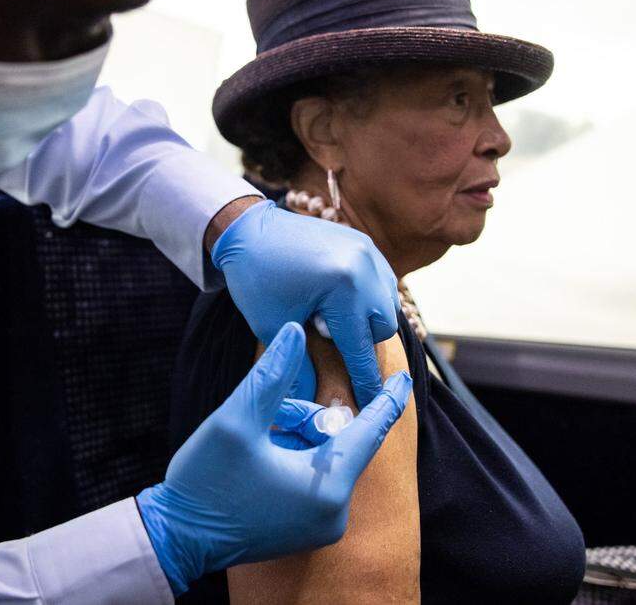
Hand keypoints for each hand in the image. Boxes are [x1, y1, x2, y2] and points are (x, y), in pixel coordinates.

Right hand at [136, 322, 412, 593]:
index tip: (404, 375)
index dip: (387, 399)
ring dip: (291, 436)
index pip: (370, 432)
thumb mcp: (236, 420)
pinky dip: (290, 456)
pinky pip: (311, 477)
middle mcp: (333, 513)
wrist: (178, 537)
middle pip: (337, 441)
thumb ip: (272, 374)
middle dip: (302, 418)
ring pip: (321, 456)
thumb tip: (296, 332)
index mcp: (327, 488)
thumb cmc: (205, 483)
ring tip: (254, 442)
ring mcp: (320, 525)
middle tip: (267, 418)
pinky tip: (258, 458)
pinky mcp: (304, 528)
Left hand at [212, 199, 400, 405]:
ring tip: (329, 314)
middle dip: (361, 341)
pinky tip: (339, 298)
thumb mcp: (273, 327)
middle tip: (325, 335)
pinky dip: (369, 296)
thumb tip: (311, 407)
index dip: (365, 381)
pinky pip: (382, 281)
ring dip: (367, 318)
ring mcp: (368, 252)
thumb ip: (298, 369)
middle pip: (382, 328)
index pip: (361, 349)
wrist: (248, 229)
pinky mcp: (365, 243)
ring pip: (387, 304)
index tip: (371, 403)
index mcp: (344, 289)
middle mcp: (365, 268)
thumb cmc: (256, 278)